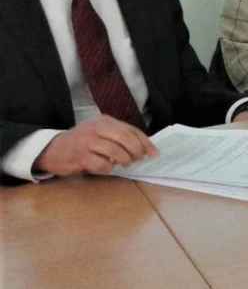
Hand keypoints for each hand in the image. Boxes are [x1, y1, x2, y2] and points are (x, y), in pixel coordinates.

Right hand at [34, 115, 157, 175]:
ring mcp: (87, 142)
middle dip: (137, 151)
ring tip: (124, 164)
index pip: (131, 130)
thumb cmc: (82, 142)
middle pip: (126, 139)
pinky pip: (102, 164)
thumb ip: (119, 137)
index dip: (145, 143)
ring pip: (116, 152)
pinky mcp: (80, 156)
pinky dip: (108, 168)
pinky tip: (107, 167)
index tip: (154, 154)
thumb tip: (145, 149)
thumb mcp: (101, 133)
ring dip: (124, 160)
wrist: (53, 149)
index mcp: (105, 121)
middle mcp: (96, 128)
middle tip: (138, 160)